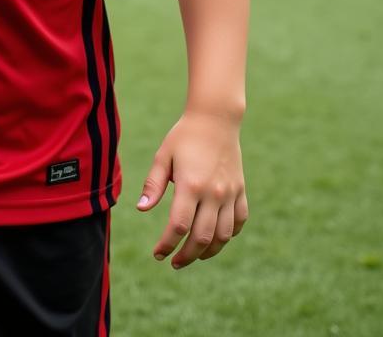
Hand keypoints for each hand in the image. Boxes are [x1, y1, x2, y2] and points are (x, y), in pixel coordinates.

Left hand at [135, 110, 248, 268]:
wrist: (215, 119)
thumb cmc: (183, 136)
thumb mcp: (163, 156)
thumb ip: (153, 184)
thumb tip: (141, 209)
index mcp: (191, 185)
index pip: (179, 226)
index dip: (167, 244)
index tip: (157, 254)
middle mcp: (213, 193)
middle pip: (202, 238)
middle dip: (186, 256)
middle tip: (173, 262)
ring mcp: (230, 193)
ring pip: (223, 236)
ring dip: (208, 251)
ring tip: (193, 255)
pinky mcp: (241, 191)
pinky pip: (239, 222)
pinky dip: (229, 236)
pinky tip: (215, 239)